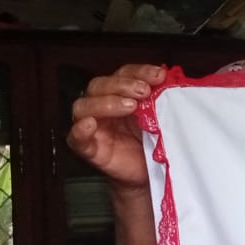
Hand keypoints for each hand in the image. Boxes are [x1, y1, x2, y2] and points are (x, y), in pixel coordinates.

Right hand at [68, 64, 166, 191]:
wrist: (149, 173)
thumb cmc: (151, 142)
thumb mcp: (159, 116)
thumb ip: (160, 99)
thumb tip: (168, 81)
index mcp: (119, 94)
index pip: (123, 74)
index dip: (139, 71)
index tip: (159, 76)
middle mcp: (102, 105)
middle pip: (100, 85)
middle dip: (123, 85)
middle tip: (144, 91)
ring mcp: (93, 126)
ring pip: (84, 106)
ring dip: (107, 102)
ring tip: (130, 107)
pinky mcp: (88, 148)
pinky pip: (76, 137)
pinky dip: (81, 129)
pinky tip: (90, 124)